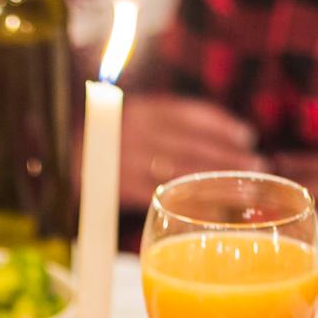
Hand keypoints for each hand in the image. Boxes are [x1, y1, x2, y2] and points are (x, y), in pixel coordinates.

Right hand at [119, 95, 262, 209]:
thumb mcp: (138, 121)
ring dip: (216, 179)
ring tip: (245, 189)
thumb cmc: (114, 145)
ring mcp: (124, 160)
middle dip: (227, 156)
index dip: (220, 125)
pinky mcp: (118, 188)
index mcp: (140, 108)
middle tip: (258, 166)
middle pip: (189, 143)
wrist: (59, 162)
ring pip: (179, 169)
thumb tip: (234, 138)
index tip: (247, 136)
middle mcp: (132, 131)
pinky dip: (190, 201)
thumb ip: (171, 124)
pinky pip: (162, 194)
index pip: (187, 113)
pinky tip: (214, 208)